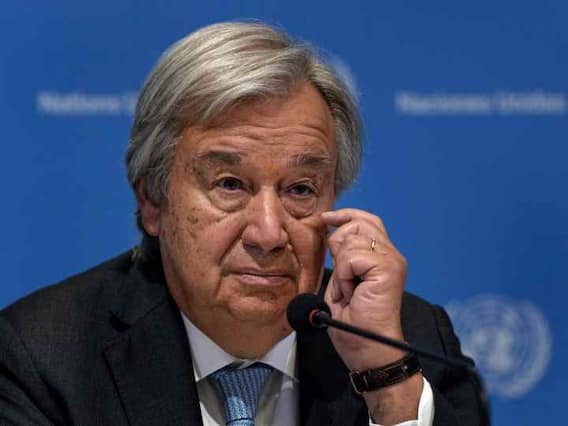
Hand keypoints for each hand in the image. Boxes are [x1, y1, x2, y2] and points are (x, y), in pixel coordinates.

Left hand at [321, 208, 407, 370]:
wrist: (369, 350)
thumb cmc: (355, 323)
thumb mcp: (344, 281)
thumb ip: (343, 256)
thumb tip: (331, 232)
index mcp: (384, 256)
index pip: (367, 219)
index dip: (345, 215)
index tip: (325, 219)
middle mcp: (392, 255)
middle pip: (359, 223)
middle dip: (339, 243)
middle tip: (342, 276)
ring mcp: (392, 261)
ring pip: (351, 240)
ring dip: (341, 267)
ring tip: (349, 290)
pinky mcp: (387, 270)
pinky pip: (351, 258)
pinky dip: (344, 276)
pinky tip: (351, 293)